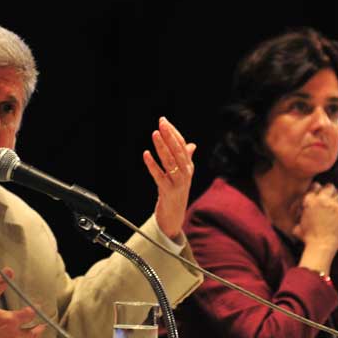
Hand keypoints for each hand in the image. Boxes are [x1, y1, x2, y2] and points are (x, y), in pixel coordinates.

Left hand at [142, 117, 195, 239]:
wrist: (175, 216)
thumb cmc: (177, 193)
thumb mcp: (183, 175)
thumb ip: (186, 159)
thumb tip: (191, 145)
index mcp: (188, 167)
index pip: (182, 146)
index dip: (173, 133)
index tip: (164, 121)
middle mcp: (186, 173)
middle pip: (178, 151)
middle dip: (169, 136)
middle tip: (161, 123)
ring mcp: (178, 183)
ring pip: (170, 162)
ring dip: (162, 147)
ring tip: (155, 134)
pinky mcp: (168, 191)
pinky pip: (159, 176)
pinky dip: (152, 165)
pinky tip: (146, 154)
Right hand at [293, 183, 337, 273]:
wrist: (320, 246)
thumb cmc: (309, 238)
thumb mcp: (299, 227)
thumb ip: (298, 222)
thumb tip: (294, 225)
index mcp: (309, 200)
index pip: (315, 186)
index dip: (319, 191)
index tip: (322, 196)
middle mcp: (321, 199)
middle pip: (329, 187)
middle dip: (331, 192)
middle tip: (333, 200)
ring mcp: (332, 205)